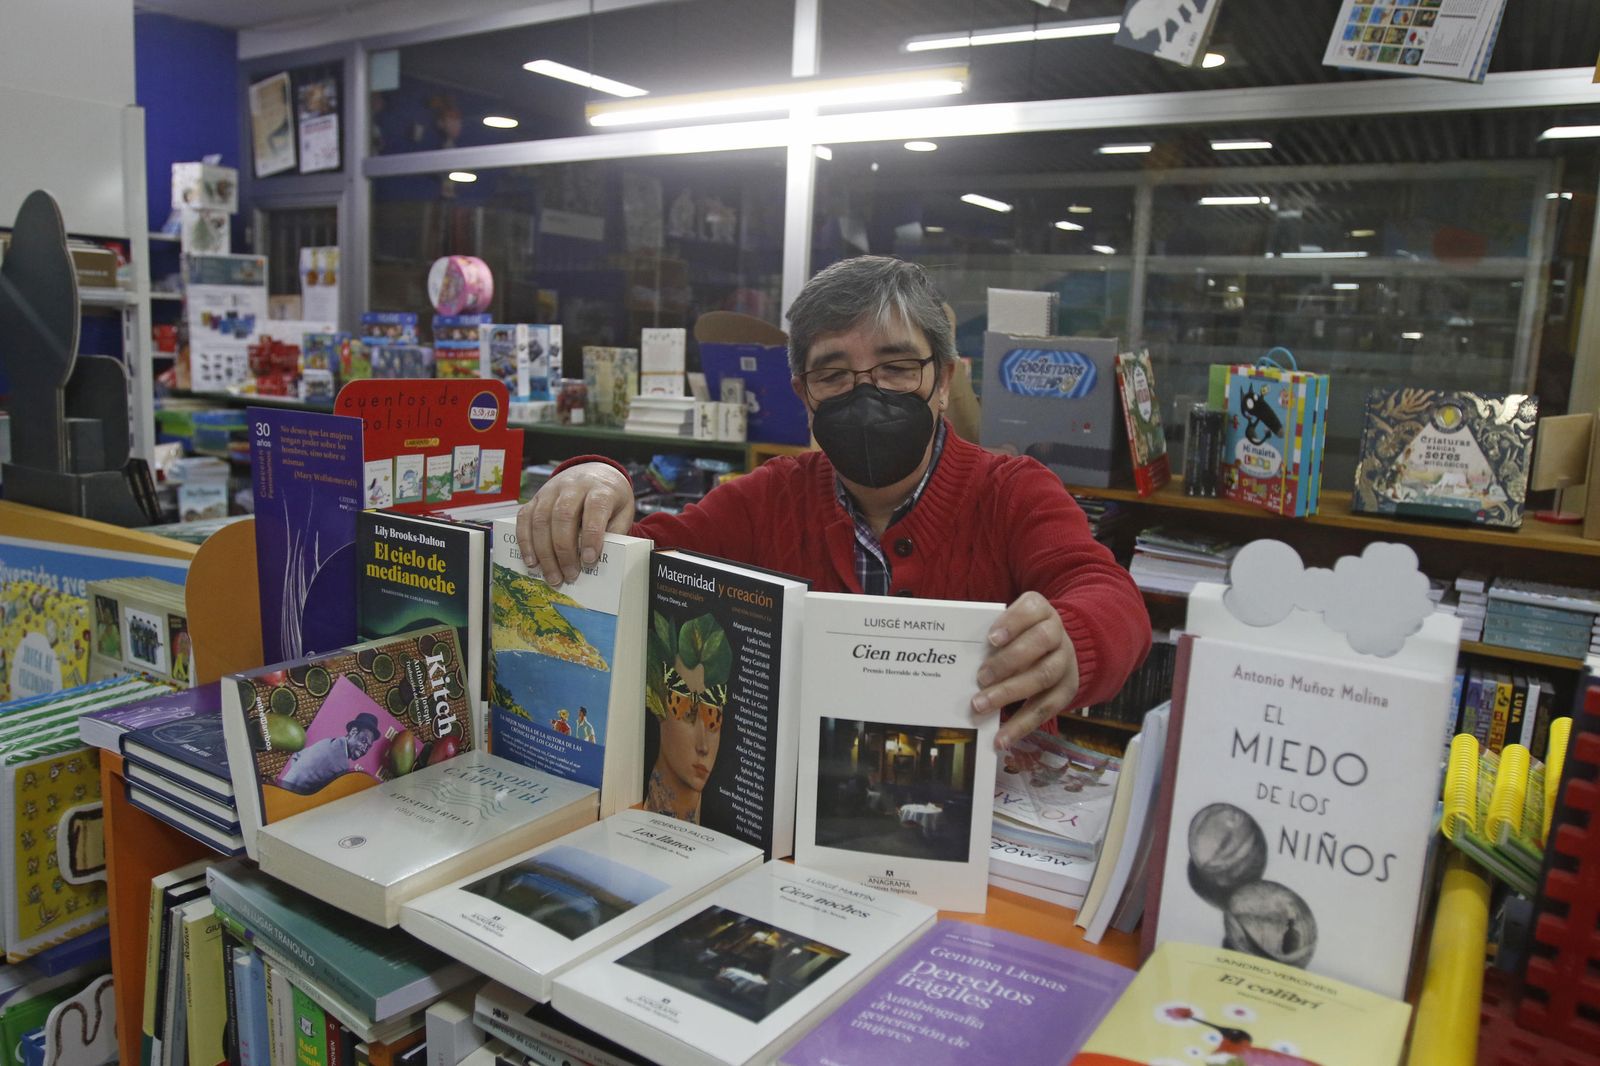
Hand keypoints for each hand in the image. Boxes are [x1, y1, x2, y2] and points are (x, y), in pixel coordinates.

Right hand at [516, 462, 634, 585]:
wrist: (594, 473)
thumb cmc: (610, 499)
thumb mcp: (623, 512)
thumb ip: (614, 532)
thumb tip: (600, 560)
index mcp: (600, 488)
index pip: (595, 508)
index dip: (591, 535)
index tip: (589, 560)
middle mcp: (573, 485)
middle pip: (563, 515)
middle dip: (564, 550)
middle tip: (570, 575)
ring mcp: (551, 489)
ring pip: (541, 519)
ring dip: (544, 551)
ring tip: (552, 575)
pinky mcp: (536, 497)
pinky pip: (525, 518)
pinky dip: (525, 541)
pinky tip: (532, 561)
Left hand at [971, 591, 1079, 749]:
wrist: (1058, 647)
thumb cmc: (1020, 635)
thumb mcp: (1010, 624)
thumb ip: (992, 634)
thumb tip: (959, 657)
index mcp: (1041, 611)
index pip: (1031, 610)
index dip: (1012, 623)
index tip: (991, 639)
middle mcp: (1058, 633)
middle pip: (1040, 642)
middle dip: (1008, 661)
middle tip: (980, 677)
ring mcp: (1065, 662)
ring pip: (1044, 675)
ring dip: (1010, 692)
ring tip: (981, 705)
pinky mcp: (1066, 690)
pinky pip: (1046, 709)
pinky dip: (1022, 725)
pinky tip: (1001, 738)